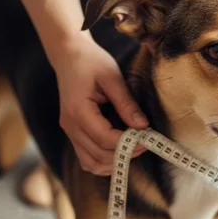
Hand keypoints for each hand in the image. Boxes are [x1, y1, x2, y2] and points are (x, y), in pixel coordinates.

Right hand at [50, 32, 148, 174]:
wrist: (68, 56)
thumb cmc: (90, 61)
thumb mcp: (112, 76)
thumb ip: (126, 103)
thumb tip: (143, 126)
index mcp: (78, 111)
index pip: (104, 138)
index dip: (128, 143)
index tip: (148, 139)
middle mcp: (70, 126)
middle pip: (98, 155)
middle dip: (124, 154)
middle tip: (146, 143)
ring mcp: (69, 132)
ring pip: (91, 163)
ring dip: (114, 162)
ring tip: (134, 149)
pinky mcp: (73, 133)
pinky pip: (86, 158)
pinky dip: (103, 161)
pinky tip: (118, 152)